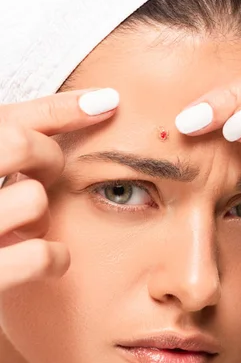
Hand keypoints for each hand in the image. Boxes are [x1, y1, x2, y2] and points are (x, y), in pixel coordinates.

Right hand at [0, 88, 118, 291]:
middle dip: (48, 158)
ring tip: (27, 228)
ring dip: (44, 215)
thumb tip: (96, 105)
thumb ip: (8, 140)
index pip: (5, 117)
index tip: (109, 102)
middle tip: (47, 176)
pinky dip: (54, 257)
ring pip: (32, 199)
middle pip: (19, 144)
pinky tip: (49, 260)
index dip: (60, 107)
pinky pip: (38, 255)